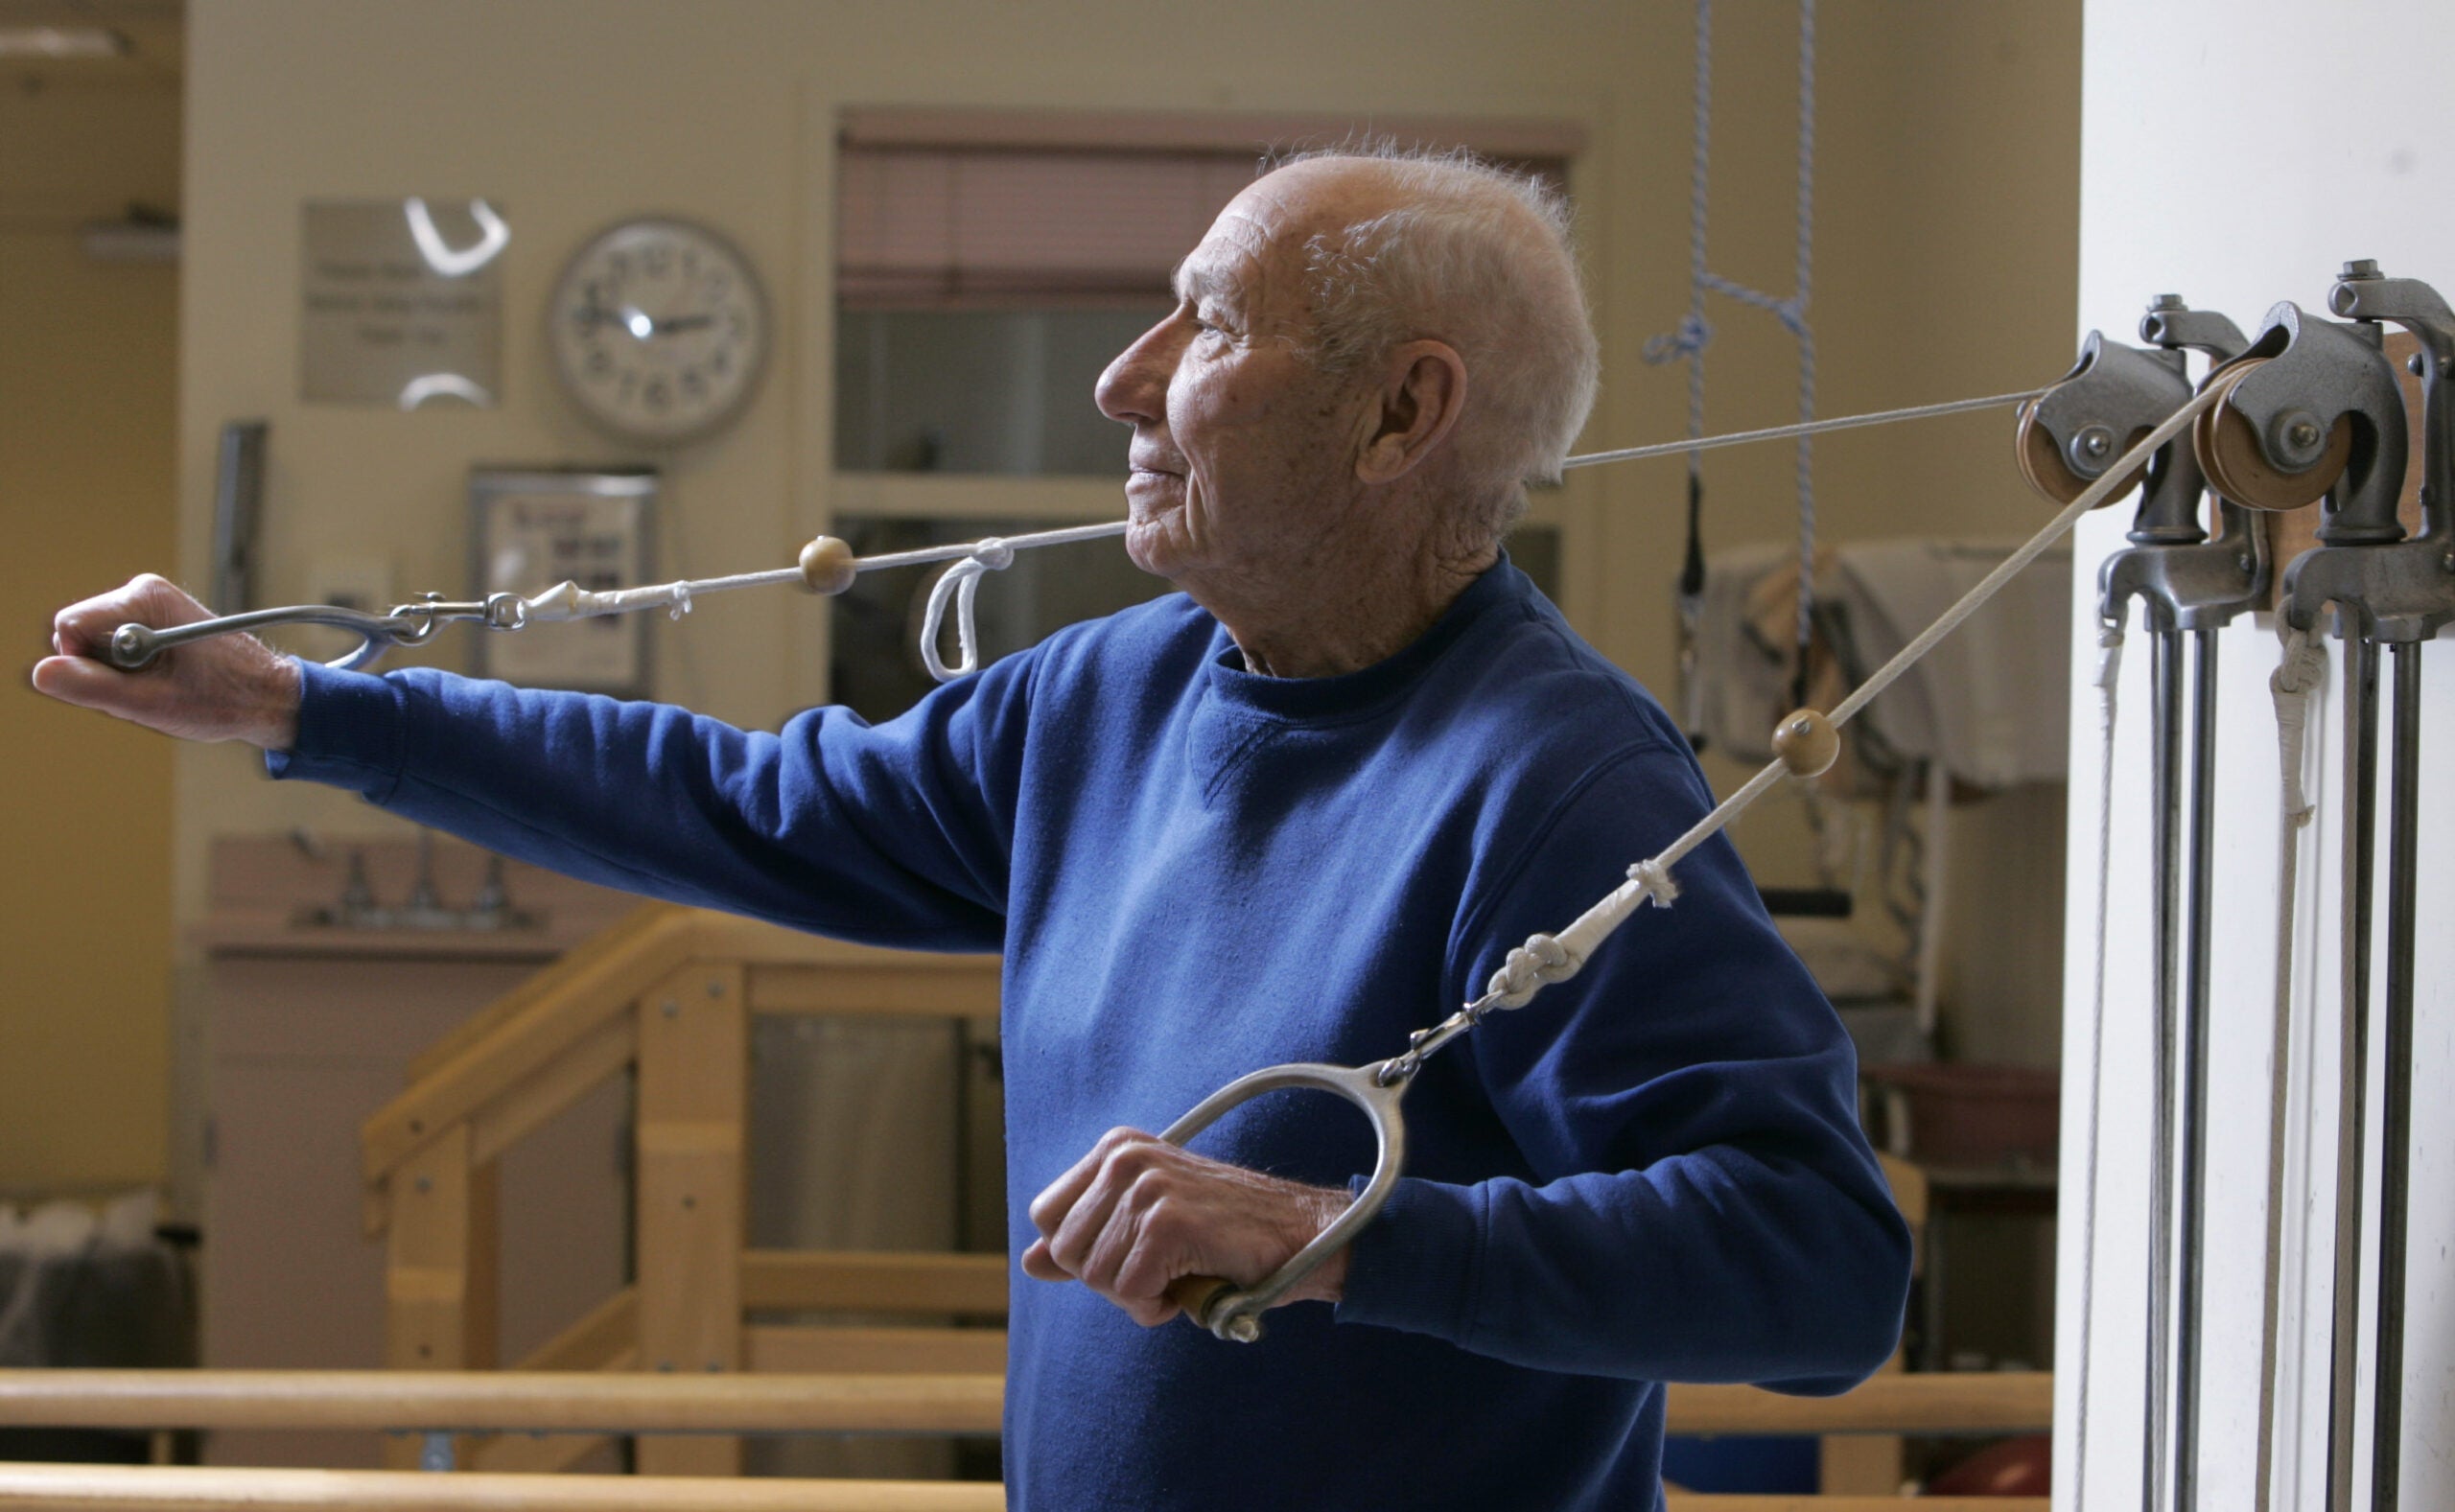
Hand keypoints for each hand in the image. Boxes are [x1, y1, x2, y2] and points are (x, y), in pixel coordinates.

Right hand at [32, 574, 302, 748]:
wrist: (268, 695)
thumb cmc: (221, 699)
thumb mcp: (150, 703)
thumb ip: (92, 687)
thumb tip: (42, 671)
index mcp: (143, 600)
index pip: (69, 627)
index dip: (83, 665)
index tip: (124, 685)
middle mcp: (143, 592)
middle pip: (81, 634)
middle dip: (103, 669)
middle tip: (148, 690)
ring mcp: (150, 604)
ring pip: (98, 644)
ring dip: (120, 673)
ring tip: (162, 686)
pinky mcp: (156, 619)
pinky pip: (118, 647)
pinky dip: (133, 670)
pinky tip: (165, 680)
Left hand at [1021, 1126, 1350, 1326]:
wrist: (1297, 1233)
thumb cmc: (1223, 1234)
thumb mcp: (1143, 1228)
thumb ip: (1087, 1240)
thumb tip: (1029, 1263)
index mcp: (1115, 1148)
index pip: (1046, 1215)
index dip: (1081, 1253)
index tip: (1129, 1254)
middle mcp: (1124, 1158)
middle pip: (1066, 1251)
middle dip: (1107, 1279)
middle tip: (1160, 1270)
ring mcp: (1146, 1186)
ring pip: (1096, 1277)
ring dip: (1137, 1296)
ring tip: (1180, 1275)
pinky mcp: (1167, 1222)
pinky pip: (1130, 1292)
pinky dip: (1158, 1306)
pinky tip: (1191, 1285)